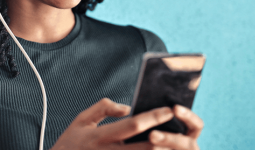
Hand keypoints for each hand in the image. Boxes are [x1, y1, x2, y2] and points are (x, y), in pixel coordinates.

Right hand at [50, 99, 202, 149]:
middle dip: (165, 137)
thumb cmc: (70, 143)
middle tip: (183, 130)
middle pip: (145, 147)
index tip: (167, 110)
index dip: (152, 117)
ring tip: (178, 144)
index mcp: (101, 136)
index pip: (132, 125)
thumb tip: (126, 107)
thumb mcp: (81, 120)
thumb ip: (103, 108)